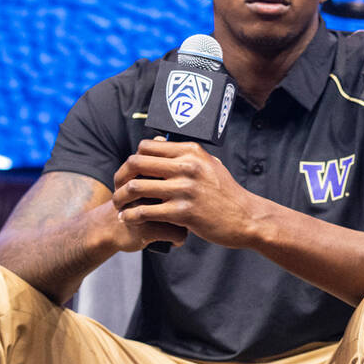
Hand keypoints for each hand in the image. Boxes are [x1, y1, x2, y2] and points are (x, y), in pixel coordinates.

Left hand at [112, 139, 259, 249]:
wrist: (245, 218)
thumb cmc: (225, 193)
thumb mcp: (210, 165)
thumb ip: (186, 156)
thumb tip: (158, 145)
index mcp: (192, 152)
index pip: (146, 146)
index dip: (132, 160)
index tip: (130, 174)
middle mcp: (187, 166)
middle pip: (136, 163)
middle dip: (120, 177)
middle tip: (118, 189)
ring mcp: (185, 189)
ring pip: (135, 187)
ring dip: (121, 198)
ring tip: (119, 206)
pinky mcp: (183, 212)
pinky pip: (144, 211)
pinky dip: (131, 216)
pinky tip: (128, 219)